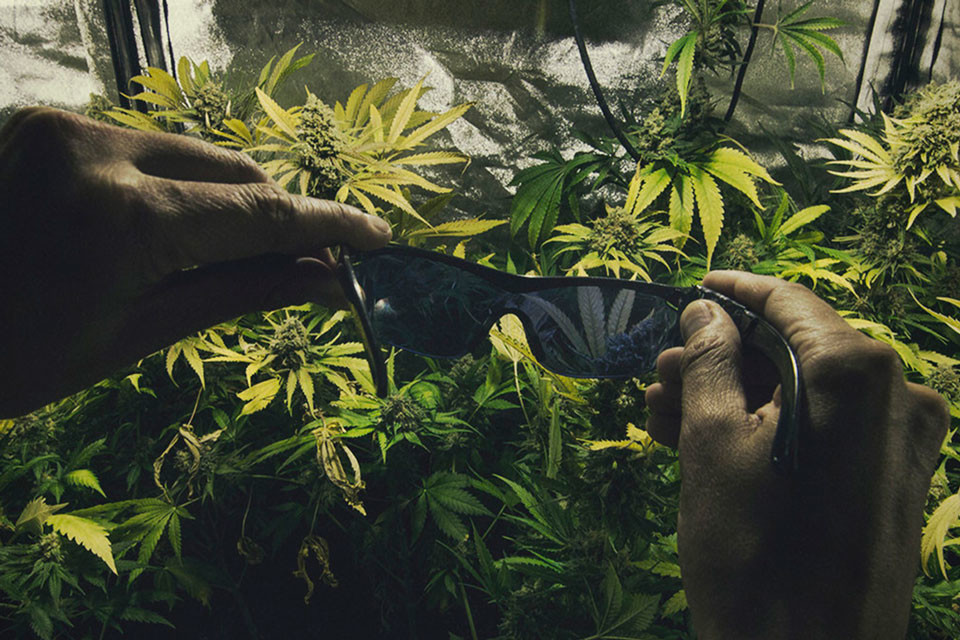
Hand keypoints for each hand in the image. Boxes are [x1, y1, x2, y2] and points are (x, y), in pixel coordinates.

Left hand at [0, 108, 390, 417]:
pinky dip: (179, 185)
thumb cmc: (12, 359)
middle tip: (307, 265)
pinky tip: (166, 229)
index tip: (377, 240)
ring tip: (220, 255)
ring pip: (197, 155)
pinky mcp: (52, 123)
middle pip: (236, 174)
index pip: (261, 215)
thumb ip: (238, 294)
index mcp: (124, 222)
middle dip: (276, 219)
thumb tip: (326, 283)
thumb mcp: (133, 337)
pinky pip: (150, 147)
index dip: (329, 228)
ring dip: (229, 201)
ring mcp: (70, 128)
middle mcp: (100, 152)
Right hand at [644, 271, 948, 638]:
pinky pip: (825, 432)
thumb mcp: (712, 442)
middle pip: (795, 351)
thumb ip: (711, 361)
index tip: (692, 290)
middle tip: (660, 378)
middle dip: (721, 360)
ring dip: (734, 399)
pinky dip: (768, 431)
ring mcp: (902, 442)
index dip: (734, 293)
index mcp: (858, 372)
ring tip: (665, 417)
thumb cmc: (752, 549)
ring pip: (804, 395)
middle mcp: (898, 395)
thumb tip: (707, 311)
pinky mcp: (894, 481)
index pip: (789, 303)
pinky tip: (705, 443)